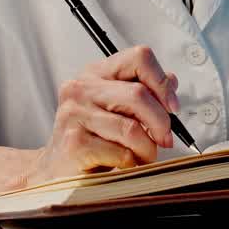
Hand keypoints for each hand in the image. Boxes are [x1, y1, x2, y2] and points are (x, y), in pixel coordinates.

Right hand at [29, 45, 179, 184]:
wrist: (55, 171)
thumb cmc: (91, 138)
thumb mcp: (116, 109)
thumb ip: (143, 91)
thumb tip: (171, 80)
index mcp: (96, 73)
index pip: (139, 58)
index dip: (162, 82)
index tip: (172, 107)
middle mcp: (81, 87)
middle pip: (138, 94)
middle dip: (161, 122)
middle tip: (165, 139)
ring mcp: (74, 114)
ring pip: (132, 128)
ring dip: (148, 149)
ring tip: (144, 156)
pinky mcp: (74, 143)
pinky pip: (121, 152)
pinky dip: (132, 163)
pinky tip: (126, 165)